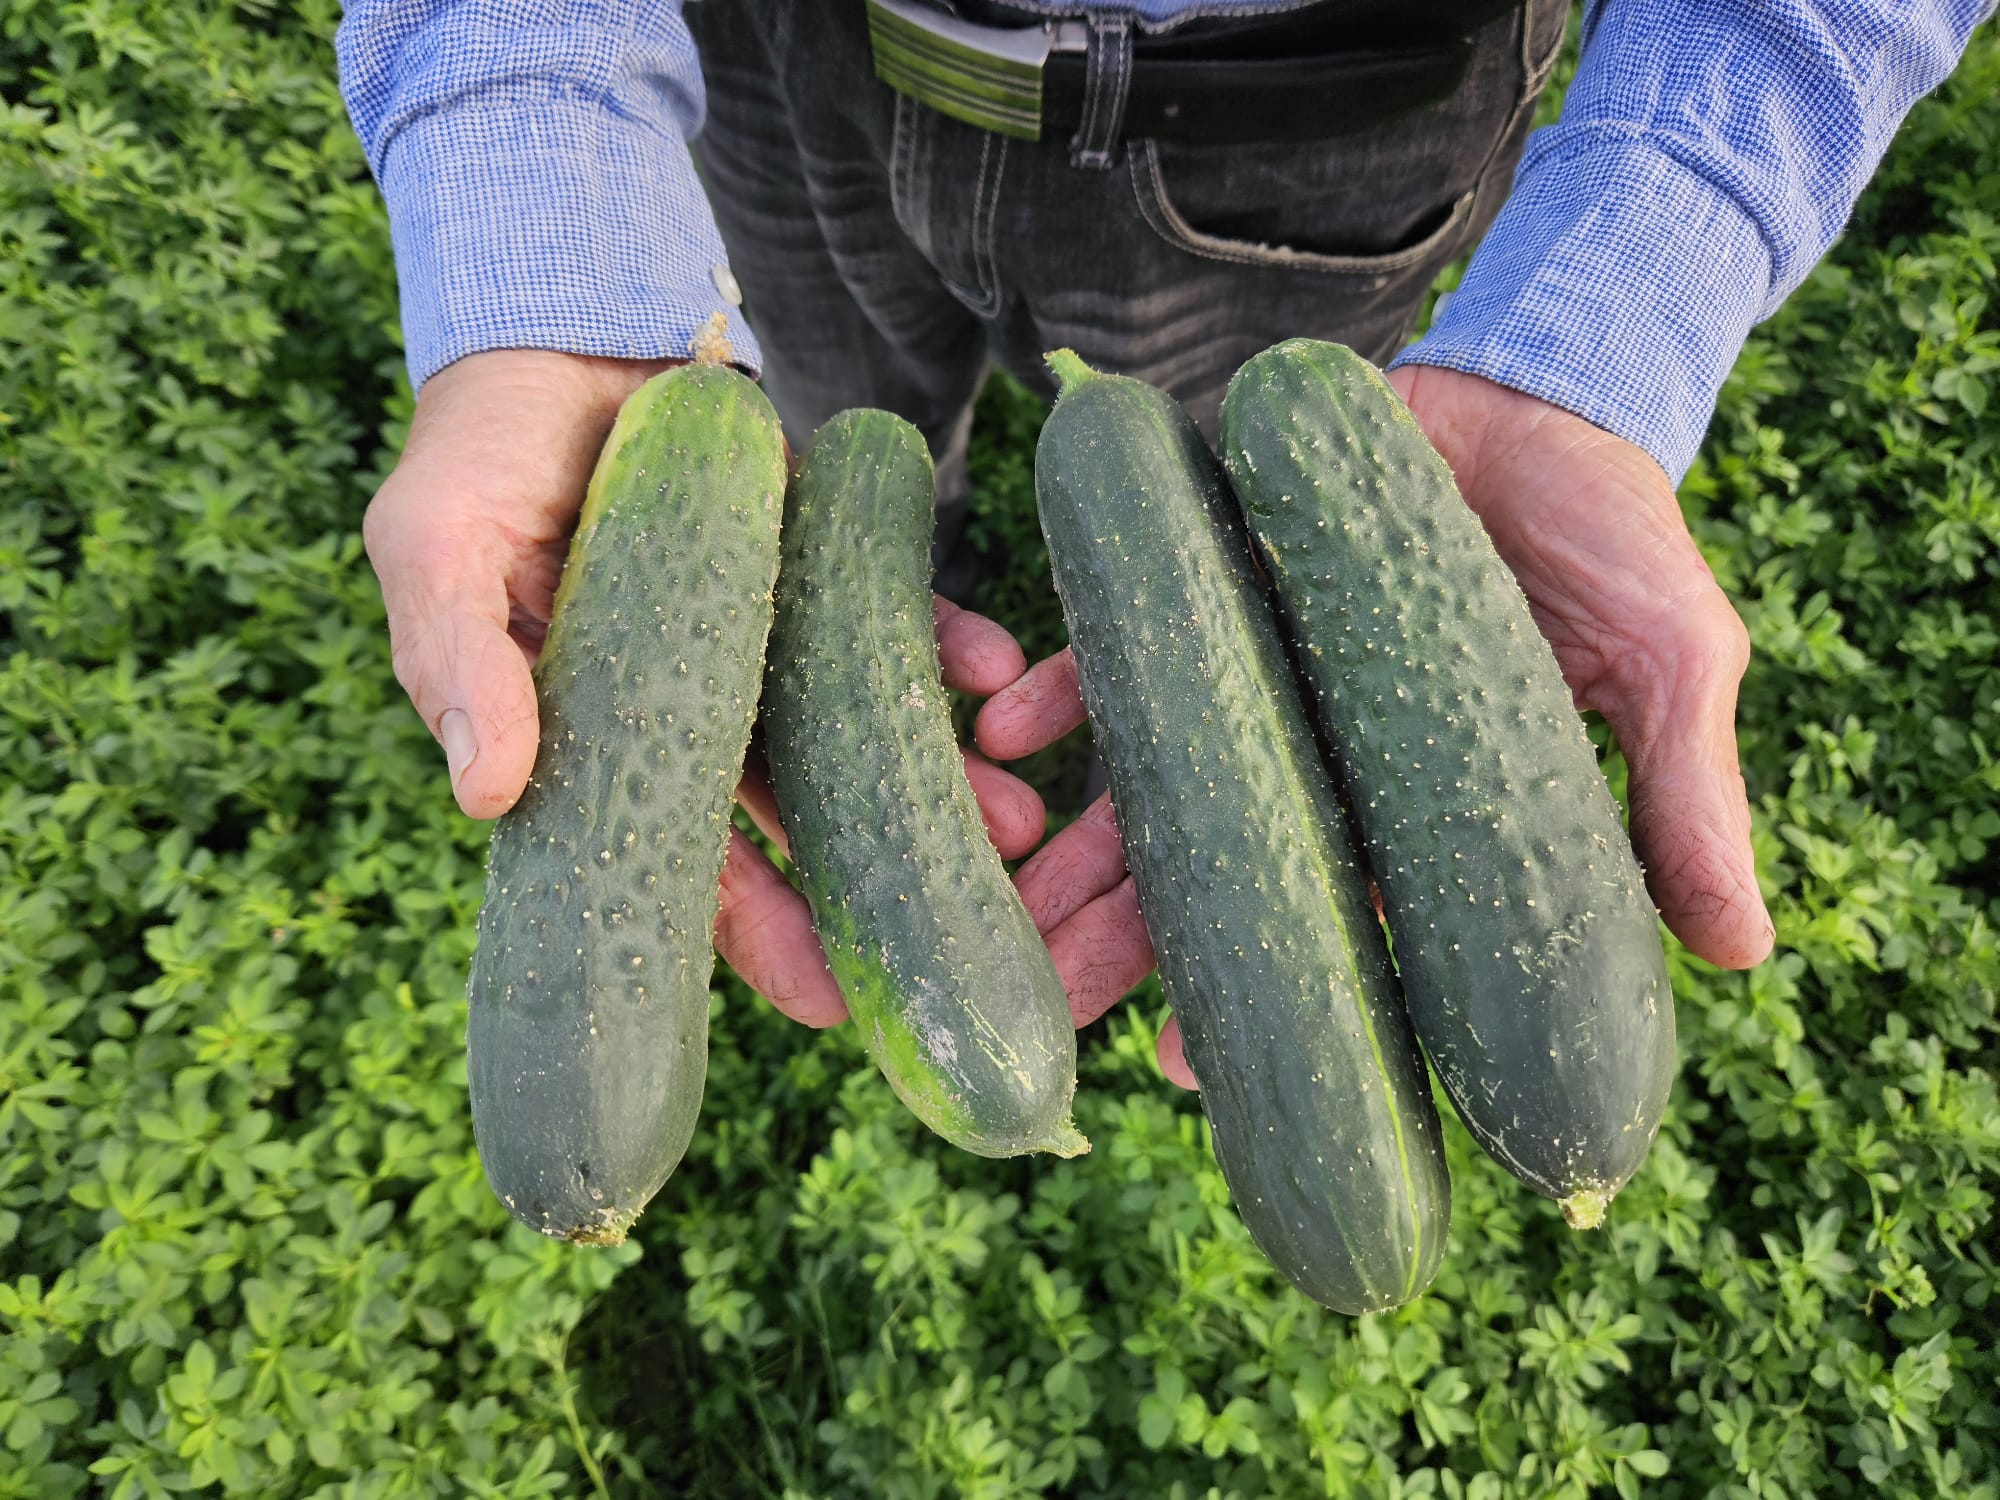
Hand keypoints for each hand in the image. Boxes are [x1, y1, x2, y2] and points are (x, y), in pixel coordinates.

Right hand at [364, 348, 1049, 1026]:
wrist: (553, 334)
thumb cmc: (473, 455)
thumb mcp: (437, 550)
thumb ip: (459, 660)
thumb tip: (487, 792)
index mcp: (598, 740)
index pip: (678, 864)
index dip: (750, 936)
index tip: (831, 1005)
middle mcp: (691, 709)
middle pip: (789, 819)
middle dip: (868, 878)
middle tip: (955, 935)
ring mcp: (759, 639)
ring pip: (850, 732)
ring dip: (930, 778)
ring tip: (1015, 823)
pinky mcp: (814, 562)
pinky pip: (884, 615)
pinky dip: (937, 642)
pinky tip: (992, 671)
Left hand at [976, 365, 1773, 1090]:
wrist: (1543, 390)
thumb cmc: (1616, 536)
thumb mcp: (1670, 662)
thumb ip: (1684, 798)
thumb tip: (1742, 954)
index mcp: (1418, 808)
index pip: (1340, 925)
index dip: (1270, 996)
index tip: (1190, 1066)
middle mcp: (1323, 759)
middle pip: (1222, 870)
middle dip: (1132, 942)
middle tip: (1049, 1006)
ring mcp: (1260, 677)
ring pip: (1157, 783)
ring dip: (1072, 846)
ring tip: (1002, 910)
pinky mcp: (1214, 586)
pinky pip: (1127, 647)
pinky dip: (1067, 689)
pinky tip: (1003, 736)